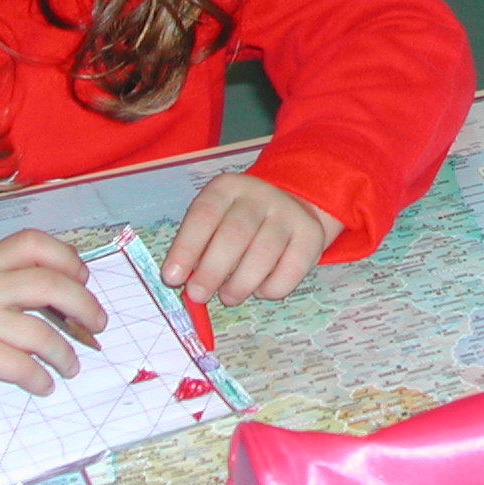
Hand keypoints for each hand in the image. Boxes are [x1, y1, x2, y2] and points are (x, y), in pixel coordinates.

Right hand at [0, 230, 106, 398]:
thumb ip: (13, 282)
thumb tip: (73, 296)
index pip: (34, 243)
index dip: (65, 257)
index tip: (82, 278)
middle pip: (49, 285)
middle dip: (84, 305)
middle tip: (98, 324)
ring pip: (41, 334)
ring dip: (66, 354)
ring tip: (71, 367)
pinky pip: (22, 367)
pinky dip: (41, 379)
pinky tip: (44, 384)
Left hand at [162, 173, 342, 306]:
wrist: (290, 207)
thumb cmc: (238, 223)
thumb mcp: (213, 223)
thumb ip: (198, 248)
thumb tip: (182, 281)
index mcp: (227, 188)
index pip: (203, 215)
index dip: (185, 248)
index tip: (172, 278)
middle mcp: (259, 195)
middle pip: (235, 233)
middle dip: (212, 271)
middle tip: (199, 295)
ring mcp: (288, 213)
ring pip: (263, 253)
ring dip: (241, 284)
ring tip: (228, 297)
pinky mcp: (311, 235)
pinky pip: (290, 270)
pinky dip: (270, 289)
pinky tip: (259, 290)